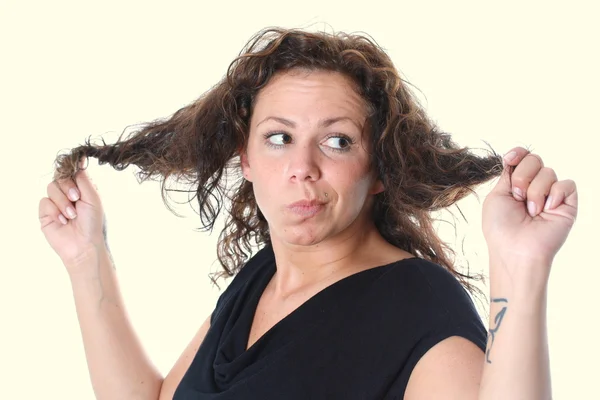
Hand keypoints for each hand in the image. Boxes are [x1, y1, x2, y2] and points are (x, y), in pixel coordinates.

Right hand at [39, 156, 107, 271]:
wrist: (84, 245)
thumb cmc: (93, 223)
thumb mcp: (93, 197)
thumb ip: (84, 178)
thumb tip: (81, 158)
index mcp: (82, 188)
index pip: (72, 170)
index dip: (71, 169)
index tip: (76, 166)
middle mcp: (68, 193)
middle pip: (60, 176)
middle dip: (68, 187)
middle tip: (76, 198)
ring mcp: (56, 202)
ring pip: (51, 188)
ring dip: (63, 202)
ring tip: (72, 216)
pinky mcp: (46, 213)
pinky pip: (44, 202)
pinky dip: (54, 210)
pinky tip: (63, 221)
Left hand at [482, 147, 577, 278]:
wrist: (516, 249)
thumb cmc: (501, 228)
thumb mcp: (496, 196)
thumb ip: (507, 175)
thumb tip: (514, 158)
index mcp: (516, 184)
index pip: (522, 157)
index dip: (518, 154)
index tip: (510, 159)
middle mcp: (534, 187)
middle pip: (535, 159)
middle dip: (522, 176)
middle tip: (518, 197)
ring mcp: (552, 195)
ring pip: (548, 171)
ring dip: (535, 192)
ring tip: (531, 212)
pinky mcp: (567, 203)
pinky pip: (566, 184)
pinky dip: (554, 195)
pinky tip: (547, 210)